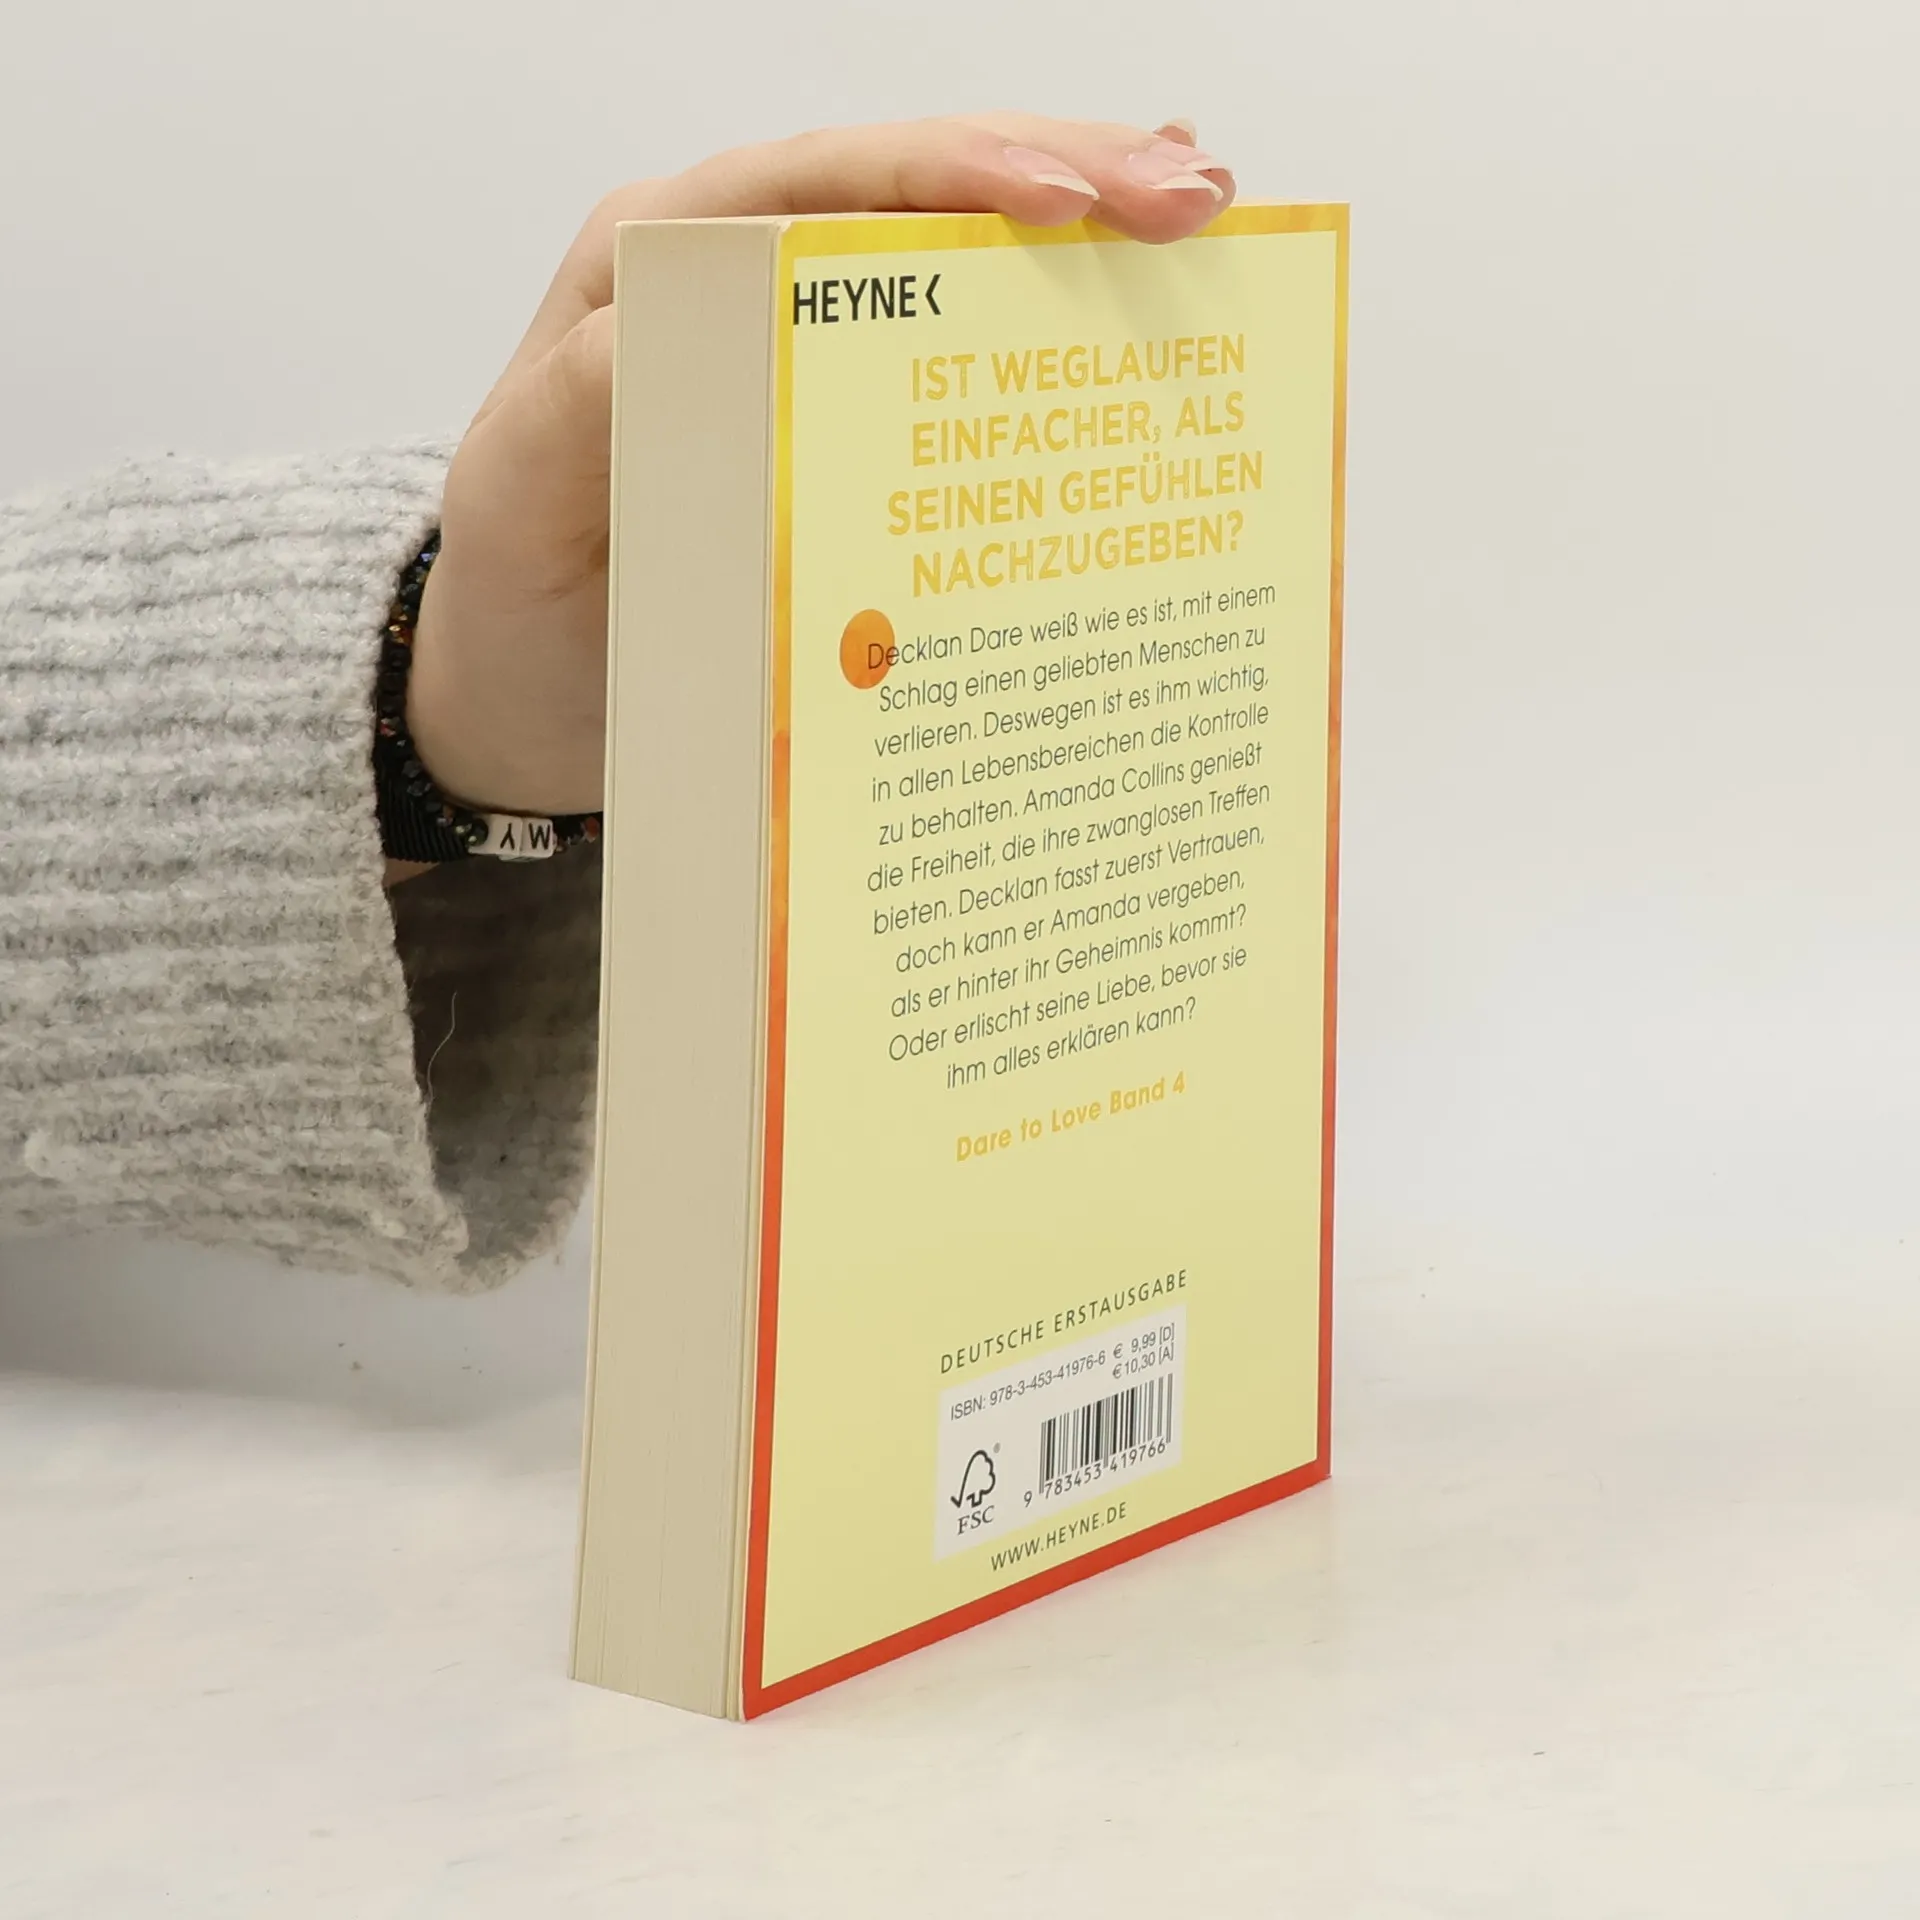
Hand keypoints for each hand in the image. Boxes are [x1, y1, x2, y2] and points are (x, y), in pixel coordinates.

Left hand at [405, 114, 1234, 821]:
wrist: (525, 695)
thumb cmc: (520, 600)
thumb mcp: (523, 504)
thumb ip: (586, 406)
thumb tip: (710, 316)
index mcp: (659, 268)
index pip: (831, 184)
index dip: (960, 175)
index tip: (1073, 204)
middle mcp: (738, 282)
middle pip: (918, 194)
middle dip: (1066, 176)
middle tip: (1194, 196)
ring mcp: (800, 349)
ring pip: (956, 256)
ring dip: (1083, 230)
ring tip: (1206, 212)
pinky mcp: (840, 423)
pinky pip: (954, 355)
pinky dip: (1050, 320)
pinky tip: (1137, 287)